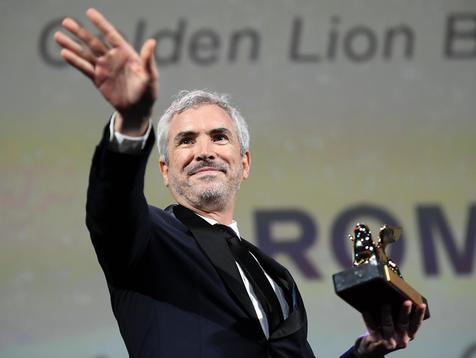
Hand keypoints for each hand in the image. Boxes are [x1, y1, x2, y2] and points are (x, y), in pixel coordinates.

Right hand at [54, 8, 157, 133]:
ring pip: (85, 54)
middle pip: (93, 42)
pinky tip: (64, 53)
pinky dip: (75, 62)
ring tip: (58, 36)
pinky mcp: (98, 79)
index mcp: (126, 53)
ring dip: (72, 45)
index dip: (101, 24)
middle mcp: (113, 58)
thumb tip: (152, 42)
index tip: (89, 12)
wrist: (138, 110)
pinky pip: (85, 69)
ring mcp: (104, 68)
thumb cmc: (148, 93)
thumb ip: (148, 60)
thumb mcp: (150, 77)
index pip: (111, 35)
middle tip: (65, 22)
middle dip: (80, 32)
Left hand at [355, 301, 425, 356]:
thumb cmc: (386, 334)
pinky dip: (369, 320)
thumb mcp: (396, 329)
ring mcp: (389, 341)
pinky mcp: (376, 341)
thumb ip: (399, 318)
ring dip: (386, 314)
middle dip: (405, 312)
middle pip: (403, 323)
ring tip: (385, 304)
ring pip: (388, 326)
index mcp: (408, 335)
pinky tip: (366, 312)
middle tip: (407, 301)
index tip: (421, 304)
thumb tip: (396, 297)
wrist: (372, 351)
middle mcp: (400, 339)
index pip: (415, 324)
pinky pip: (372, 328)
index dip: (419, 315)